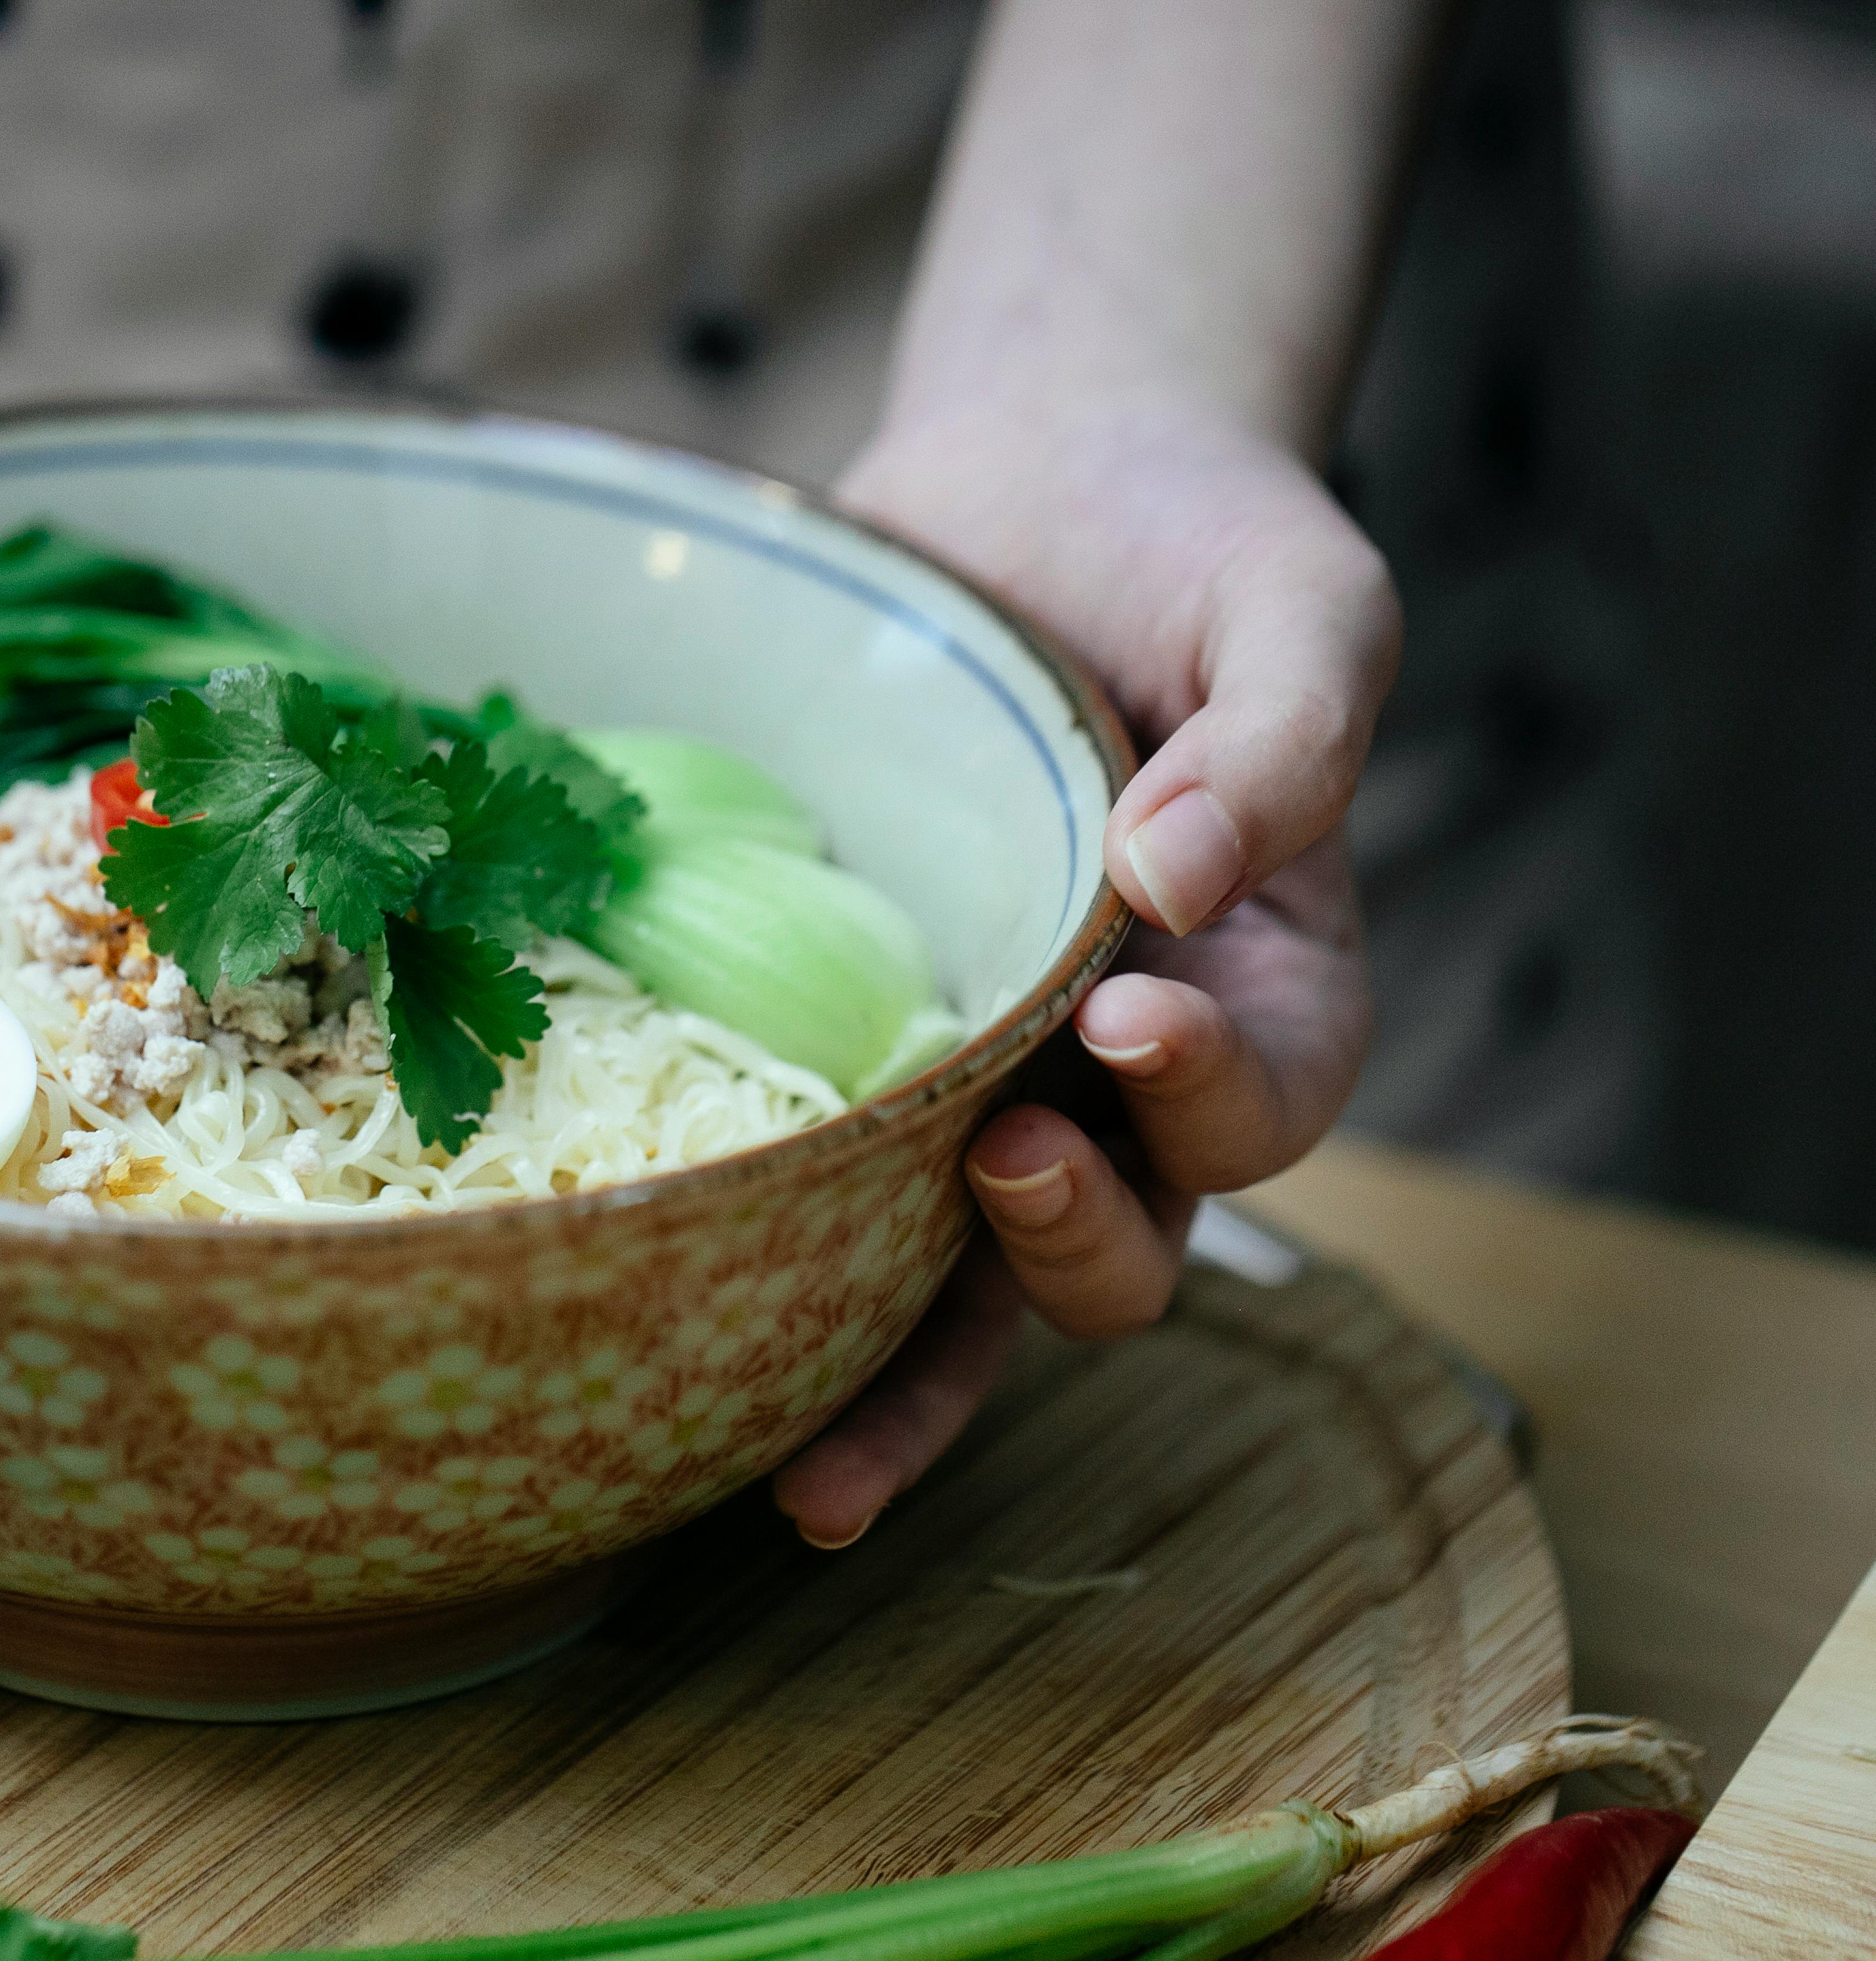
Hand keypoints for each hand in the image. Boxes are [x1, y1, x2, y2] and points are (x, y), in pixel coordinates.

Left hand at [769, 404, 1391, 1544]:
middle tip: (1003, 1161)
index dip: (1214, 1092)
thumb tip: (1177, 876)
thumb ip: (1284, 737)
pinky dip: (780, 1310)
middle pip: (1129, 1237)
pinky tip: (684, 1377)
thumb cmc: (1197, 539)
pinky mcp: (847, 1044)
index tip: (1132, 1016)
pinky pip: (826, 1201)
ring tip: (818, 1463)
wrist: (1035, 476)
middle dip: (1073, 1242)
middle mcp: (1126, 1069)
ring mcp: (981, 1072)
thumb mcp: (1297, 606)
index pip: (1272, 1096)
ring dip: (904, 1385)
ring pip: (967, 1286)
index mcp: (1270, 984)